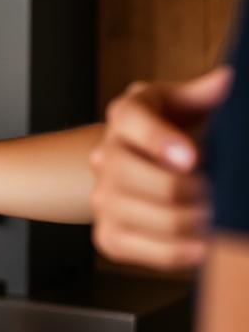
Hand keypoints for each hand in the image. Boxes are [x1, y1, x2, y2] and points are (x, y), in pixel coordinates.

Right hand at [89, 66, 231, 270]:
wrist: (155, 167)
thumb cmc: (182, 130)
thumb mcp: (194, 105)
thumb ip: (207, 94)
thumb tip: (228, 80)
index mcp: (127, 114)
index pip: (130, 121)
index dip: (158, 140)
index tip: (193, 157)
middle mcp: (105, 154)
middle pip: (126, 174)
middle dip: (177, 189)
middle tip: (216, 194)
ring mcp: (102, 197)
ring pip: (130, 213)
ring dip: (180, 221)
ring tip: (215, 219)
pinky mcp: (108, 234)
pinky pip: (132, 247)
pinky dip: (170, 251)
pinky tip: (202, 245)